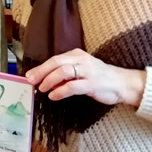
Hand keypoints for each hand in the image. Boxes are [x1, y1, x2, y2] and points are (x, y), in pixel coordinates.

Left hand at [24, 48, 145, 106]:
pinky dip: (60, 91)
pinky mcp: (92, 84)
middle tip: (31, 81)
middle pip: (56, 63)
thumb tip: (45, 81)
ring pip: (63, 72)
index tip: (29, 75)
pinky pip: (72, 86)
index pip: (54, 59)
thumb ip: (64, 74)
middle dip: (41, 72)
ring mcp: (87, 71)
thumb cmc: (98, 77)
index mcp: (76, 55)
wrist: (121, 83)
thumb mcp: (80, 71)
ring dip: (49, 81)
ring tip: (42, 89)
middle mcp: (81, 60)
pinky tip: (53, 96)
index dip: (40, 67)